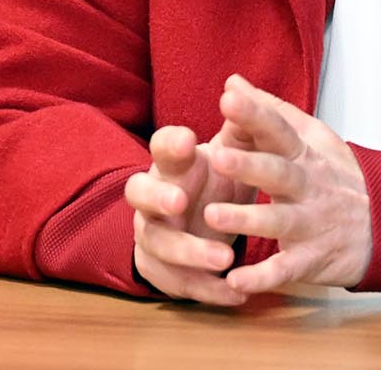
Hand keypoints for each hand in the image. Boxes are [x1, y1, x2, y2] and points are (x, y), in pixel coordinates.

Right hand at [124, 123, 253, 304]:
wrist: (208, 224)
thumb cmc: (221, 179)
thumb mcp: (236, 153)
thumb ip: (242, 127)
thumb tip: (239, 88)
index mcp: (174, 164)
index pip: (161, 147)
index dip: (170, 144)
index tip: (190, 139)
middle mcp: (155, 198)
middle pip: (138, 193)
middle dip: (157, 197)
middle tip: (179, 201)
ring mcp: (155, 234)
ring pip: (158, 244)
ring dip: (189, 252)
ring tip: (223, 259)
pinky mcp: (164, 270)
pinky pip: (179, 284)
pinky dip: (207, 290)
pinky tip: (234, 293)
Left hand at [200, 73, 371, 292]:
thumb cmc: (337, 176)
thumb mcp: (312, 137)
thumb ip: (269, 111)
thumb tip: (233, 82)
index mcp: (304, 154)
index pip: (279, 129)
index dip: (255, 113)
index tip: (228, 97)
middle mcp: (308, 187)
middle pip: (279, 173)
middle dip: (249, 166)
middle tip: (217, 156)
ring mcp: (311, 224)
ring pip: (279, 221)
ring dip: (246, 219)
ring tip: (212, 216)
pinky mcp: (310, 259)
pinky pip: (285, 270)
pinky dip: (261, 278)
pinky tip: (234, 281)